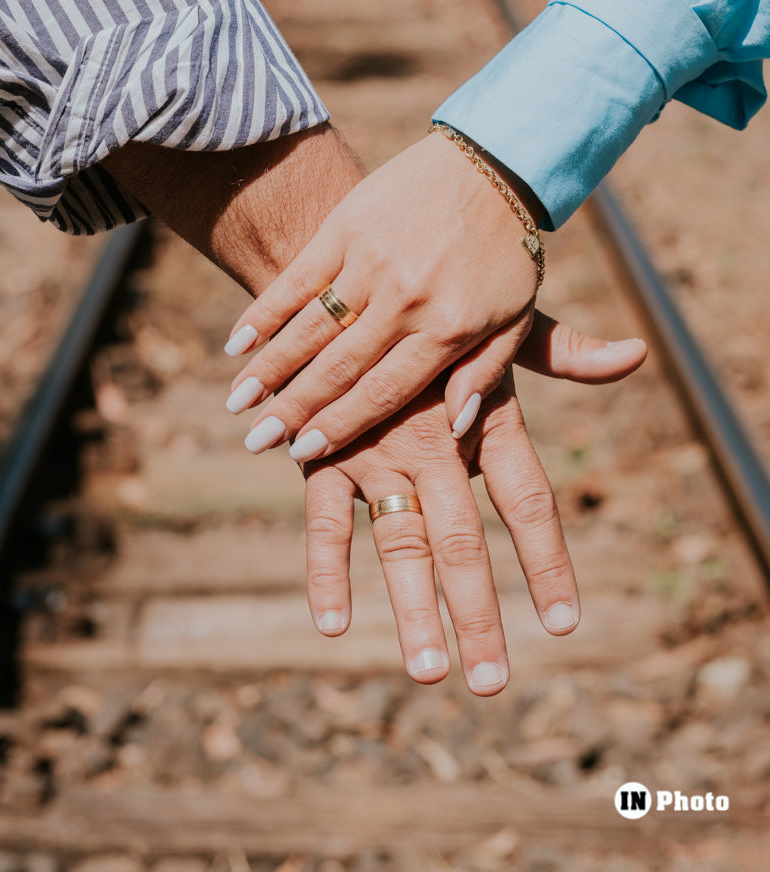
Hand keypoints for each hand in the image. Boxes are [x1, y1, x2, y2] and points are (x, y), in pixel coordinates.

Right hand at [225, 131, 645, 458]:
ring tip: (238, 403)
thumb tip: (455, 430)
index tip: (303, 453)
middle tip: (255, 442)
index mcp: (449, 327)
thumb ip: (484, 375)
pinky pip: (298, 278)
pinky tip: (238, 342)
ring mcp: (373, 260)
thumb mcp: (514, 319)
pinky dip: (265, 312)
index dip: (341, 424)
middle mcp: (406, 298)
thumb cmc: (507, 251)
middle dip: (293, 410)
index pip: (384, 391)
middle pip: (339, 367)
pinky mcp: (347, 226)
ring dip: (269, 368)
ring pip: (311, 327)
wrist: (495, 162)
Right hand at [302, 326, 645, 694]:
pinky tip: (333, 622)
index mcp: (484, 413)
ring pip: (398, 540)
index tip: (565, 624)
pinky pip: (322, 519)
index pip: (529, 498)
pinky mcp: (321, 452)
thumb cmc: (438, 313)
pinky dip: (326, 569)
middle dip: (477, 613)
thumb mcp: (501, 327)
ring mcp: (375, 448)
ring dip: (411, 609)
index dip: (548, 562)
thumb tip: (638, 355)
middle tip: (493, 682)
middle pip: (462, 540)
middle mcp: (435, 439)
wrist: (345, 277)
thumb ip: (566, 354)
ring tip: (428, 672)